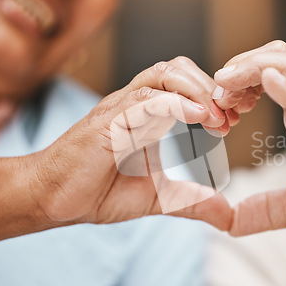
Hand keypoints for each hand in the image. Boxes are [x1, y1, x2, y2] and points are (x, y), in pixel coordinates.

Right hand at [30, 57, 231, 229]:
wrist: (52, 199)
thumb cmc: (100, 191)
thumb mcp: (160, 198)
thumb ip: (192, 202)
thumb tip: (227, 216)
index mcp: (150, 115)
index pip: (188, 86)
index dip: (214, 98)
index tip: (233, 122)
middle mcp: (137, 105)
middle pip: (179, 69)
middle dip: (210, 88)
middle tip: (229, 116)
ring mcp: (121, 109)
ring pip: (163, 75)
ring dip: (196, 91)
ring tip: (216, 117)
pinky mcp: (106, 121)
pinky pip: (142, 101)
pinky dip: (173, 103)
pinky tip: (196, 117)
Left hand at [222, 42, 285, 242]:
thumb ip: (265, 210)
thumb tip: (226, 222)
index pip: (267, 79)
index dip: (236, 83)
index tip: (213, 104)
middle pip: (278, 61)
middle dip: (240, 65)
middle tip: (214, 89)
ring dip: (254, 69)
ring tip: (226, 84)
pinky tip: (269, 80)